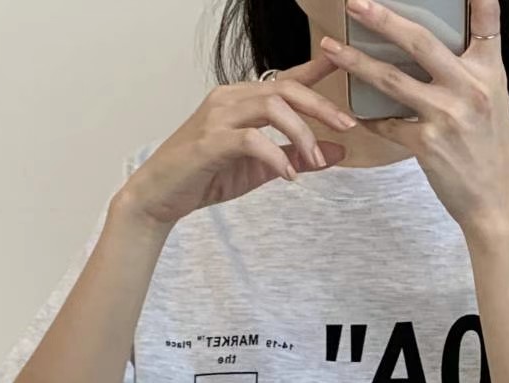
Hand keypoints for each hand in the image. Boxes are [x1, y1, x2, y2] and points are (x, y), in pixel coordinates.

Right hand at [119, 58, 357, 229]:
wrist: (161, 194)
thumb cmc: (207, 175)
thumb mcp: (262, 168)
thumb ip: (298, 157)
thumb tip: (337, 152)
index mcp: (242, 100)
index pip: (285, 79)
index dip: (316, 70)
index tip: (344, 63)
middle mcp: (230, 99)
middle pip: (285, 89)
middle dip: (321, 106)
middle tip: (347, 126)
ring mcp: (218, 117)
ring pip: (271, 107)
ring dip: (301, 134)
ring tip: (314, 160)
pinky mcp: (210, 141)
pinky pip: (252, 139)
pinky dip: (276, 156)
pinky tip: (288, 175)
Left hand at [322, 0, 508, 234]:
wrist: (497, 203)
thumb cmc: (493, 153)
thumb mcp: (496, 103)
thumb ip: (472, 71)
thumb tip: (439, 49)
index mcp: (489, 74)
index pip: (487, 25)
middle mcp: (469, 89)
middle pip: (420, 43)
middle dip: (383, 20)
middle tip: (355, 3)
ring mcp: (446, 116)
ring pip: (392, 81)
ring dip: (357, 62)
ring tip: (330, 48)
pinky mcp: (427, 144)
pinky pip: (388, 125)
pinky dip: (371, 119)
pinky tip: (356, 113)